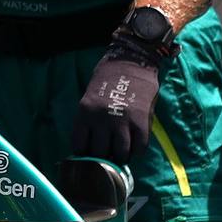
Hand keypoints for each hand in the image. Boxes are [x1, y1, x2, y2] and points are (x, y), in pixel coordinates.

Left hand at [74, 8, 173, 161]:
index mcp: (85, 113)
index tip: (89, 156)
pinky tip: (134, 148)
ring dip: (120, 158)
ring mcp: (122, 122)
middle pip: (100, 154)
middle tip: (106, 158)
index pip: (80, 147)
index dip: (85, 155)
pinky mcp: (141, 122)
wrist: (131, 61)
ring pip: (120, 154)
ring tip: (120, 155)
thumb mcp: (90, 99)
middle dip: (102, 159)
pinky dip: (136, 152)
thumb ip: (90, 122)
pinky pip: (139, 147)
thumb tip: (90, 148)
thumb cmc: (107, 80)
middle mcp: (101, 119)